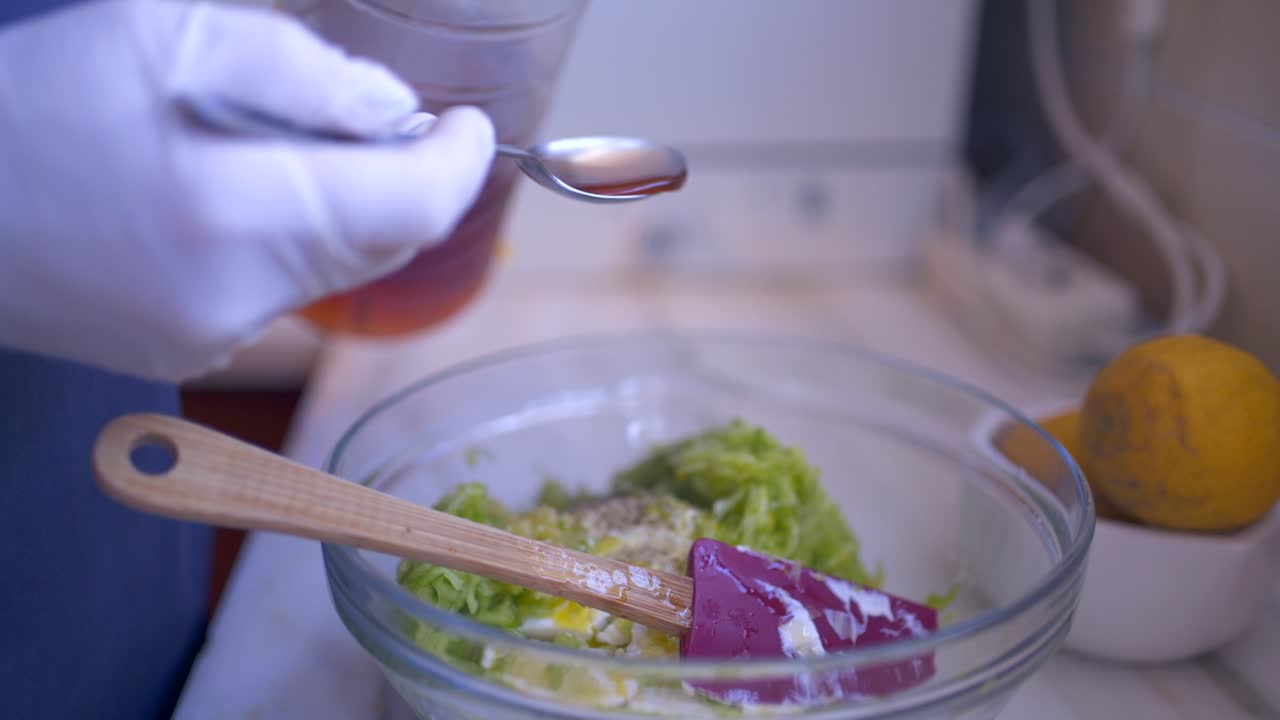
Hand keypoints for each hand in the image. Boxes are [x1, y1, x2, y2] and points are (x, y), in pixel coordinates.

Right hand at [0, 0, 494, 380]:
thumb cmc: (28, 101)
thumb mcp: (165, 37)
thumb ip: (303, 73)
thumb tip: (393, 115)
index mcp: (234, 212)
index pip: (413, 207)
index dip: (459, 164)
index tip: (468, 126)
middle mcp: (236, 297)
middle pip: (384, 246)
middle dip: (405, 181)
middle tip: (377, 122)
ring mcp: (211, 338)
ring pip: (338, 273)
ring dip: (348, 211)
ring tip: (286, 150)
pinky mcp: (187, 352)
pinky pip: (283, 296)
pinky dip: (295, 244)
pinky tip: (238, 199)